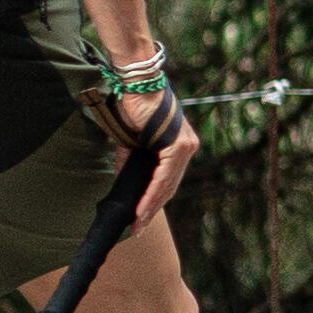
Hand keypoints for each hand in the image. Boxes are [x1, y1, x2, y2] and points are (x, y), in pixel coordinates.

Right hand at [109, 86, 203, 220]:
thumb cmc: (133, 106)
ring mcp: (186, 145)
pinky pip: (164, 176)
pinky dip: (151, 193)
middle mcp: (187, 146)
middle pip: (170, 186)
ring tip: (136, 223)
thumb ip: (130, 163)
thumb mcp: (130, 141)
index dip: (154, 202)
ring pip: (168, 184)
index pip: (168, 180)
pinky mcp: (179, 144)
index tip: (139, 220)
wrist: (136, 84)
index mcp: (178, 146)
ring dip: (150, 206)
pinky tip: (140, 208)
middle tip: (137, 228)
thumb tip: (125, 184)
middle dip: (152, 210)